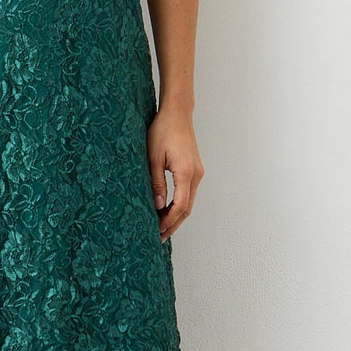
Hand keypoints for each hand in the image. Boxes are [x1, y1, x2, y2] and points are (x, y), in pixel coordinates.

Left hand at [147, 107, 203, 241]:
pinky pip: (188, 193)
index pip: (180, 206)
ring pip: (189, 202)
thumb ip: (156, 183)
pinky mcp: (194, 169)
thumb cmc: (163, 131)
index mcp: (186, 172)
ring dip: (176, 216)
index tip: (157, 230)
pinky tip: (167, 210)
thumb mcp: (153, 157)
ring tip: (161, 228)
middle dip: (173, 224)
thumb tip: (157, 206)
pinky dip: (179, 205)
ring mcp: (197, 172)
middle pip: (187, 209)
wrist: (177, 113)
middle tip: (159, 237)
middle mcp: (196, 174)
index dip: (168, 221)